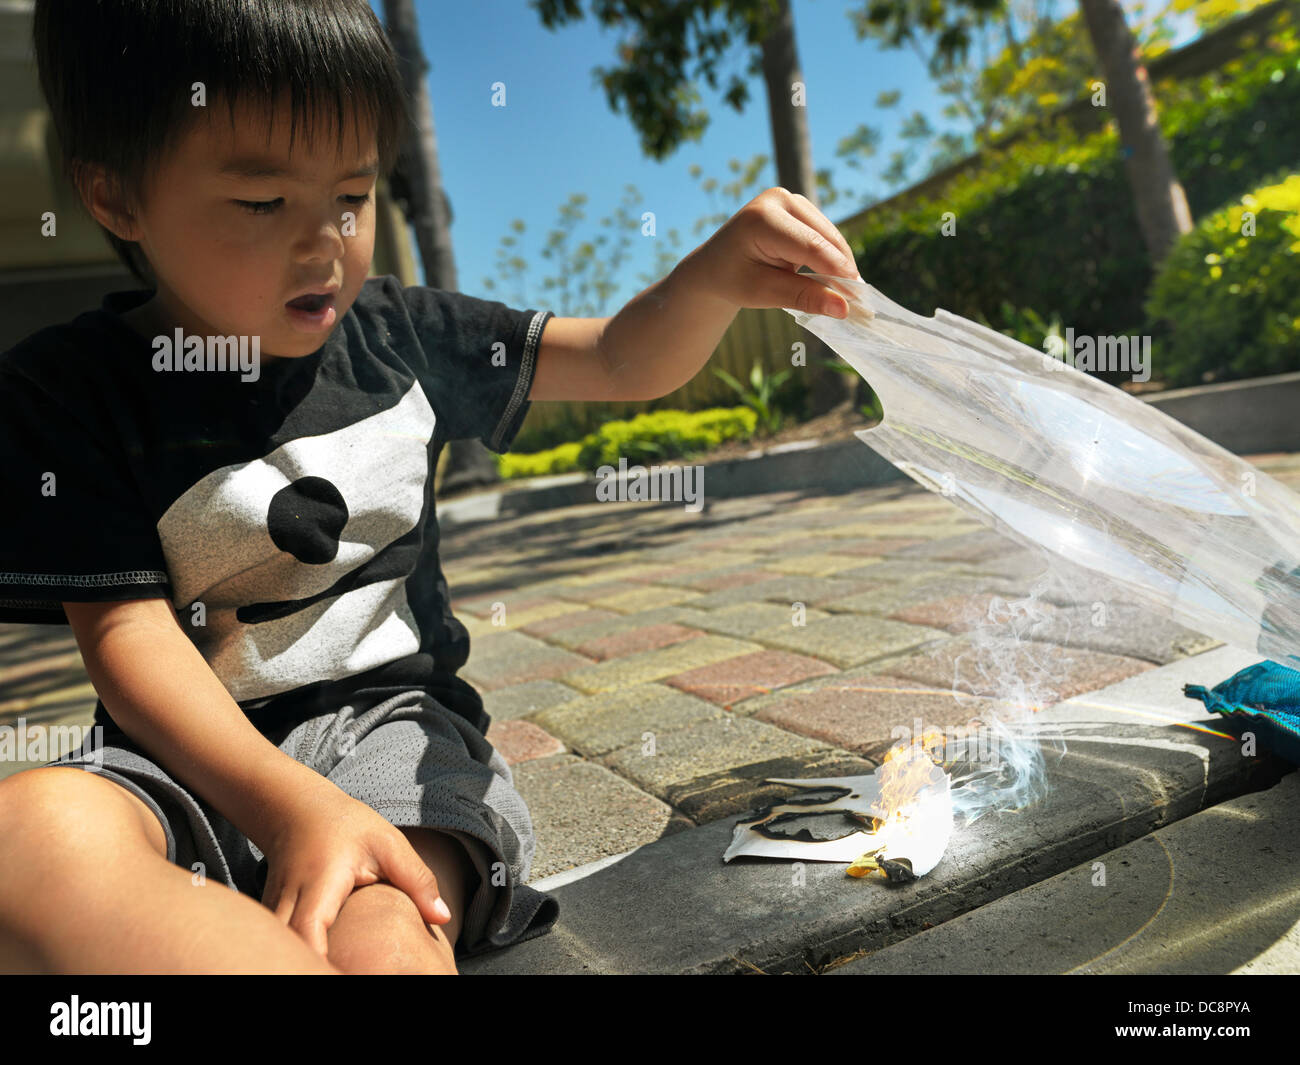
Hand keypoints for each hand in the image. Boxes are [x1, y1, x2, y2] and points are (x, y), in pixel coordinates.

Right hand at [258, 781, 450, 957]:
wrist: (296, 809)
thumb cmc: (345, 825)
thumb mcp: (388, 844)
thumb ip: (416, 879)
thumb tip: (444, 918)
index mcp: (320, 883)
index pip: (308, 931)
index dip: (320, 961)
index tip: (342, 972)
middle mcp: (288, 902)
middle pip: (287, 953)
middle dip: (310, 970)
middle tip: (345, 972)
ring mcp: (273, 913)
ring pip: (278, 954)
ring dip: (300, 965)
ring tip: (338, 969)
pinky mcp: (271, 921)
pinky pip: (279, 950)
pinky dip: (294, 960)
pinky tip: (322, 965)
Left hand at [680, 186, 863, 317]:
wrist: (714, 265)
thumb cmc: (732, 281)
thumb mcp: (763, 293)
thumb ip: (803, 297)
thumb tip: (844, 308)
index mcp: (763, 218)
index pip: (810, 247)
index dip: (837, 272)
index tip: (857, 299)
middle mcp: (779, 199)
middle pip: (824, 238)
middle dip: (843, 270)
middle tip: (860, 303)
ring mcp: (791, 199)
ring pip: (830, 235)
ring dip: (840, 264)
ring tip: (848, 295)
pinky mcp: (800, 207)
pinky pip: (825, 234)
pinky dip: (832, 257)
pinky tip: (836, 280)